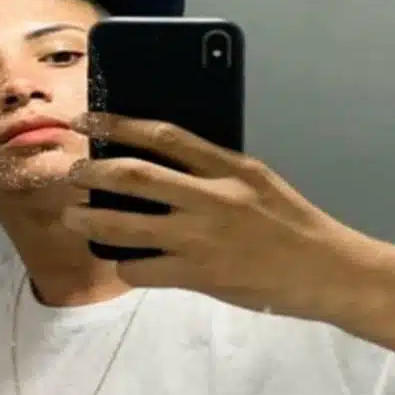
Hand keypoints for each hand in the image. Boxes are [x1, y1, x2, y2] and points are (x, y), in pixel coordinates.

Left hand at [65, 114, 382, 320]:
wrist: (323, 270)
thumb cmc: (292, 221)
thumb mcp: (258, 179)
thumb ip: (216, 168)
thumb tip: (164, 161)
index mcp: (229, 167)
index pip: (164, 135)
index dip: (118, 124)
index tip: (87, 119)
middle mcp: (210, 198)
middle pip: (134, 176)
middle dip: (91, 172)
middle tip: (71, 172)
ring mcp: (200, 238)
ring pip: (125, 227)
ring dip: (89, 220)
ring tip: (73, 217)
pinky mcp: (197, 275)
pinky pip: (141, 269)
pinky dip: (123, 265)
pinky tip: (120, 262)